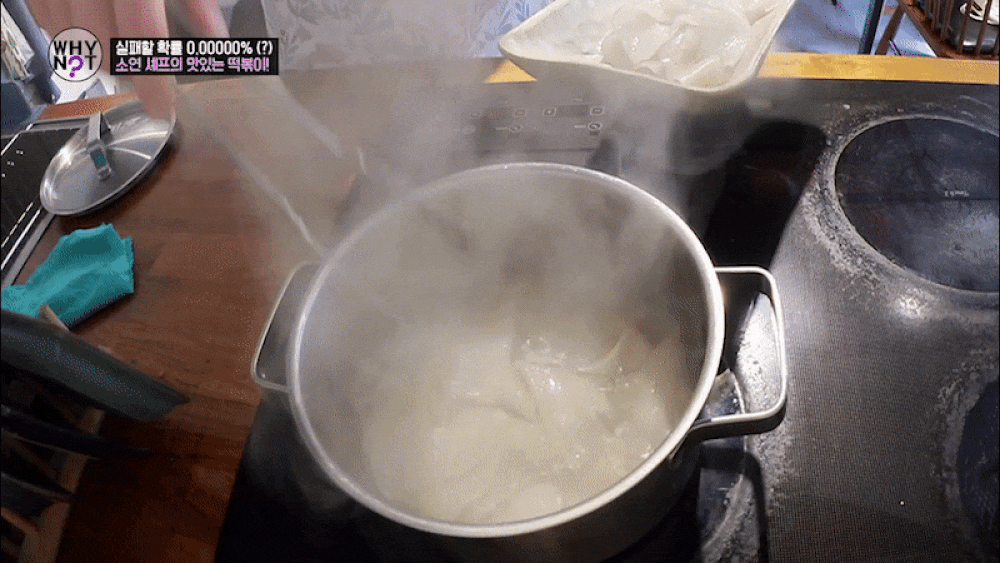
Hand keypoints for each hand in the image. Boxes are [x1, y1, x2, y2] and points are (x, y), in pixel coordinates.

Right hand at [27, 0, 227, 117]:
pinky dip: (68, 32)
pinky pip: (46, 17)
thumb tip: (215, 40)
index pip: (141, 36)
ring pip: (67, 36)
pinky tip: (92, 29)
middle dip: (125, 71)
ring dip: (96, 55)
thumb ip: (195, 0)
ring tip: (122, 55)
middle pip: (100, 45)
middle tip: (147, 80)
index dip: (153, 79)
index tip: (163, 107)